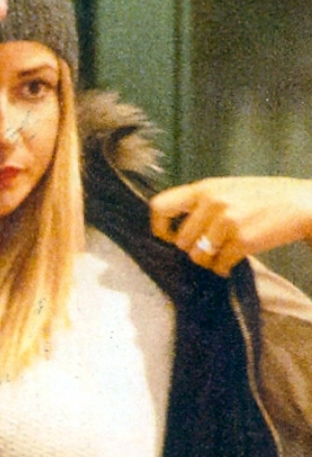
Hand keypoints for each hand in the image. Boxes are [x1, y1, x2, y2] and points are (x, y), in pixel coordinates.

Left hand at [150, 176, 311, 275]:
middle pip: (180, 241)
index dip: (160, 228)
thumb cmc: (261, 198)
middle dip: (193, 250)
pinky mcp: (242, 240)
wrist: (301, 203)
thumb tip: (172, 228)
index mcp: (203, 188)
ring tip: (222, 253)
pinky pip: (219, 265)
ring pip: (197, 257)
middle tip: (209, 247)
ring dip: (208, 261)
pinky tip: (233, 261)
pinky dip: (224, 269)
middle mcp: (211, 202)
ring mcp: (226, 221)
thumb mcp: (226, 189)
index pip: (159, 206)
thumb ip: (200, 203)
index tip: (170, 238)